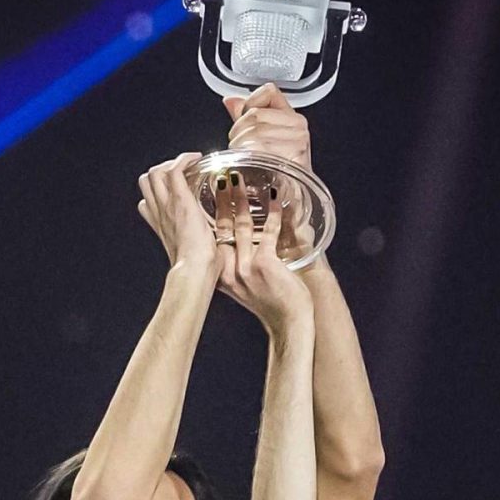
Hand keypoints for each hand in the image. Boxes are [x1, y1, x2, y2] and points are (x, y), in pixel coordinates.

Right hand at [136, 153, 218, 278]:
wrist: (194, 272)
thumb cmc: (198, 271)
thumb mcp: (194, 257)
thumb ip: (199, 247)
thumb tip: (213, 247)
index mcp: (163, 228)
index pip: (147, 204)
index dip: (157, 193)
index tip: (175, 190)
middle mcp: (161, 214)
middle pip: (146, 182)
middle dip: (163, 171)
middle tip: (184, 173)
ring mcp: (167, 206)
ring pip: (155, 173)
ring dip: (172, 163)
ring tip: (190, 165)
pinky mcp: (180, 200)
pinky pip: (175, 169)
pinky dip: (185, 159)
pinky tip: (197, 159)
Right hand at [215, 187, 310, 335]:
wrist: (289, 323)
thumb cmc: (272, 303)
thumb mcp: (246, 285)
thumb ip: (238, 264)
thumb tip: (236, 240)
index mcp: (222, 275)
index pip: (212, 238)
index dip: (211, 214)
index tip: (210, 195)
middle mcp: (229, 271)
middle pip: (222, 227)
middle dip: (222, 199)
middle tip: (222, 177)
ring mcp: (245, 268)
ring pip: (241, 225)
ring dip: (242, 200)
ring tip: (241, 180)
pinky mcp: (264, 265)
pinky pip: (268, 232)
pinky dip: (274, 213)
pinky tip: (276, 199)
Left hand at [224, 82, 312, 171]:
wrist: (291, 199)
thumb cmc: (277, 172)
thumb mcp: (262, 139)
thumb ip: (245, 117)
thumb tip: (229, 101)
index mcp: (293, 117)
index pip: (268, 92)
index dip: (250, 102)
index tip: (244, 117)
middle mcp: (298, 126)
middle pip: (255, 114)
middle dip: (238, 130)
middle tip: (237, 146)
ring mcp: (298, 140)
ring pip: (255, 129)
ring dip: (239, 144)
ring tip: (243, 157)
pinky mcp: (293, 156)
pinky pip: (260, 146)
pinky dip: (247, 155)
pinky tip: (248, 165)